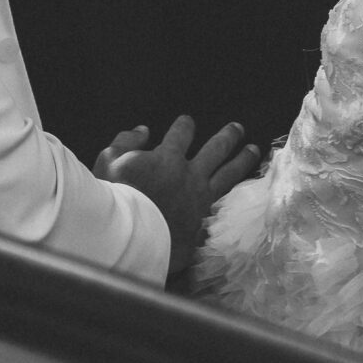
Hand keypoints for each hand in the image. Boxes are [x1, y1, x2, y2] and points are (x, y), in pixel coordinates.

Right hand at [95, 114, 259, 278]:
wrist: (129, 240)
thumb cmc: (115, 198)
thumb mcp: (109, 160)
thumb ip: (126, 141)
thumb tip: (143, 131)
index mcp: (168, 157)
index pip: (182, 133)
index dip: (185, 125)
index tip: (188, 123)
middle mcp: (190, 175)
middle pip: (216, 149)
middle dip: (228, 136)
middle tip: (238, 128)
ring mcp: (199, 201)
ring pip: (229, 175)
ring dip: (242, 161)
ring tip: (254, 150)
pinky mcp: (202, 225)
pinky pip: (224, 209)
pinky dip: (236, 201)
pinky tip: (244, 197)